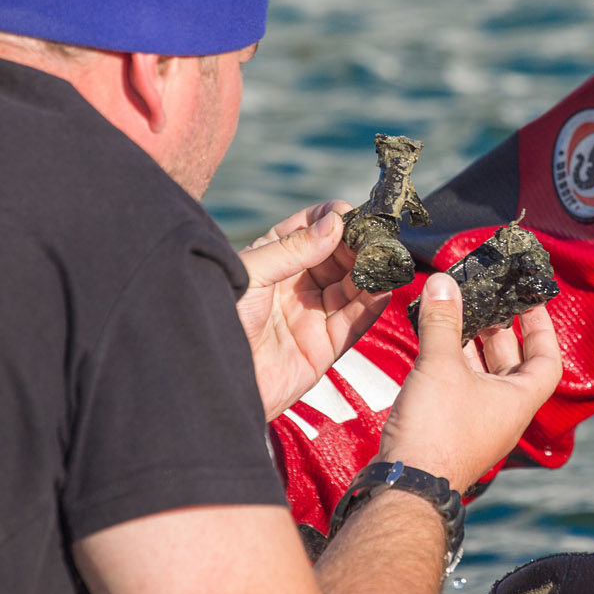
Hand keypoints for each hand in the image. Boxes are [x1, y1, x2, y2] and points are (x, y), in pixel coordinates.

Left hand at [236, 201, 388, 420]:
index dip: (330, 218)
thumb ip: (293, 249)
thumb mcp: (251, 274)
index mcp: (271, 259)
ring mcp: (311, 315)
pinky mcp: (324, 346)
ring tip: (384, 258)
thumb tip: (334, 222)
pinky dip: (371, 304)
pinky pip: (354, 321)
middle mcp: (295, 284)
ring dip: (369, 272)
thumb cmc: (217, 320)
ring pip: (351, 287)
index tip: (349, 213)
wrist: (208, 379)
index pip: (308, 229)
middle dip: (357, 245)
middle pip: (336, 257)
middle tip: (375, 236)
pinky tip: (381, 287)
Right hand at [378, 273, 561, 492]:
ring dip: (470, 344)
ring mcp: (477, 422)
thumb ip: (443, 321)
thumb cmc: (437, 430)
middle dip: (498, 329)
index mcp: (518, 399)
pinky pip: (458, 387)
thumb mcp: (441, 365)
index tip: (529, 300)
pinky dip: (450, 363)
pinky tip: (431, 343)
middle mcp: (504, 413)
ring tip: (454, 312)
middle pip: (512, 363)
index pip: (547, 359)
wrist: (406, 485)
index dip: (541, 326)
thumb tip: (443, 282)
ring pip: (482, 375)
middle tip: (484, 298)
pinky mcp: (450, 428)